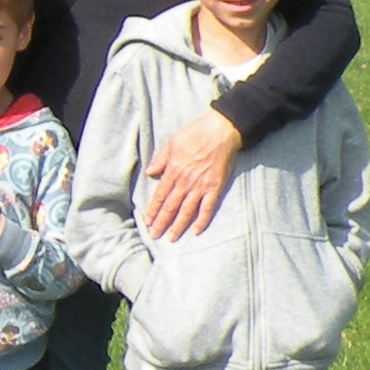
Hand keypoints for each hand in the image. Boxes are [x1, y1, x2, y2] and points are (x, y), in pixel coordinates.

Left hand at [140, 111, 239, 240]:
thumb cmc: (195, 133)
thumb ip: (161, 159)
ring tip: (171, 239)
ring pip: (186, 211)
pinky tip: (196, 231)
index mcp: (173, 171)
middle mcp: (185, 182)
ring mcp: (200, 186)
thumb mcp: (172, 142)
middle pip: (170, 207)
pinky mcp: (215, 188)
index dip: (153, 211)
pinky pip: (207, 208)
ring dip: (178, 226)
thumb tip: (150, 173)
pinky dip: (202, 221)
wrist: (221, 130)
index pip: (160, 196)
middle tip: (154, 236)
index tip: (148, 222)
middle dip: (161, 223)